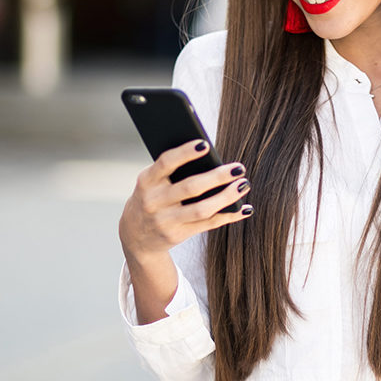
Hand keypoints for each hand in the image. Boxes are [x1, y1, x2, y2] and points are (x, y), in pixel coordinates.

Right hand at [118, 139, 253, 262]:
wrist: (136, 235)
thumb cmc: (152, 197)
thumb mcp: (152, 182)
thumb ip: (172, 170)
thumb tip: (210, 156)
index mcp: (146, 181)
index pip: (166, 163)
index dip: (185, 153)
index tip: (206, 144)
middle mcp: (154, 202)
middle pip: (190, 188)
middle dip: (217, 177)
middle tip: (238, 168)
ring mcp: (165, 221)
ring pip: (202, 209)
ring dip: (226, 198)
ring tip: (243, 185)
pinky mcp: (178, 235)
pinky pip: (208, 225)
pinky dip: (228, 216)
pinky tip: (244, 208)